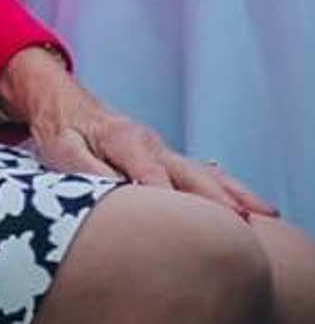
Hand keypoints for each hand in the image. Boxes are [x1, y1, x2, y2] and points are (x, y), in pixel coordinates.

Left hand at [0, 47, 274, 217]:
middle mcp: (152, 143)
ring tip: (263, 214)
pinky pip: (203, 174)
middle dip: (215, 198)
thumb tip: (115, 195)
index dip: (167, 197)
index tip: (184, 225)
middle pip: (189, 173)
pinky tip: (251, 207)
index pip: (152, 174)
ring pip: (204, 173)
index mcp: (125, 139)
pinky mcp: (167, 160)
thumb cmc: (60, 128)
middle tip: (241, 223)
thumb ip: (87, 171)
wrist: (61, 99)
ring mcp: (164, 151)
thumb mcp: (62, 148)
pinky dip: (228, 188)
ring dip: (233, 194)